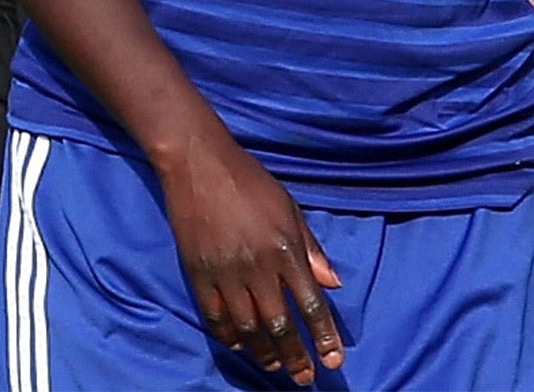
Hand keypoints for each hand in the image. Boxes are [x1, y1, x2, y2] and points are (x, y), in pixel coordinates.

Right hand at [155, 128, 344, 385]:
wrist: (199, 164)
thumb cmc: (250, 181)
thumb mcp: (289, 207)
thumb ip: (312, 248)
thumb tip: (334, 283)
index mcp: (285, 248)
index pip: (311, 303)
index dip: (324, 337)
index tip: (333, 361)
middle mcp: (258, 266)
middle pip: (280, 324)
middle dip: (295, 356)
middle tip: (304, 377)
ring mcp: (226, 272)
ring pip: (248, 328)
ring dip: (264, 352)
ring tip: (274, 364)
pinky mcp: (199, 273)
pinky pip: (216, 317)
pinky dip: (229, 336)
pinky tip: (240, 345)